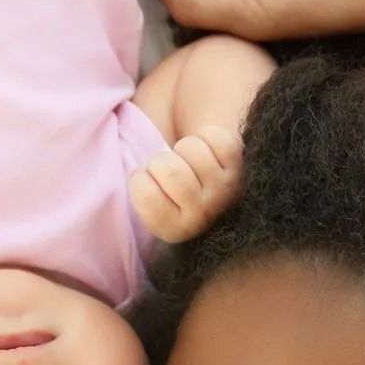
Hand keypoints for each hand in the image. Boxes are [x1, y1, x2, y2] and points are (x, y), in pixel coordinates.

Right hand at [129, 125, 244, 242]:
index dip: (140, 179)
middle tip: (166, 169)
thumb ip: (141, 193)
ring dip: (183, 148)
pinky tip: (205, 152)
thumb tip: (125, 166)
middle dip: (160, 161)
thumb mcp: (150, 205)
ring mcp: (223, 190)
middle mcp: (202, 215)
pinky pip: (214, 137)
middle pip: (170, 171)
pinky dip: (205, 136)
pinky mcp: (239, 166)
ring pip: (190, 149)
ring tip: (186, 161)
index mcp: (173, 229)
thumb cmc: (172, 196)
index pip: (145, 195)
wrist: (217, 199)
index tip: (149, 183)